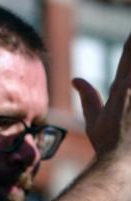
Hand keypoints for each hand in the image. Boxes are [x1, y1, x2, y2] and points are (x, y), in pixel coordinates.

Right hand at [73, 33, 130, 156]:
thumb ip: (88, 98)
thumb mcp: (95, 122)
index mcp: (119, 87)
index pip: (128, 52)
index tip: (130, 35)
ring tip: (128, 68)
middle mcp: (130, 85)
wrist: (123, 165)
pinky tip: (130, 90)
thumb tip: (76, 79)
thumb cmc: (109, 147)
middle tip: (128, 49)